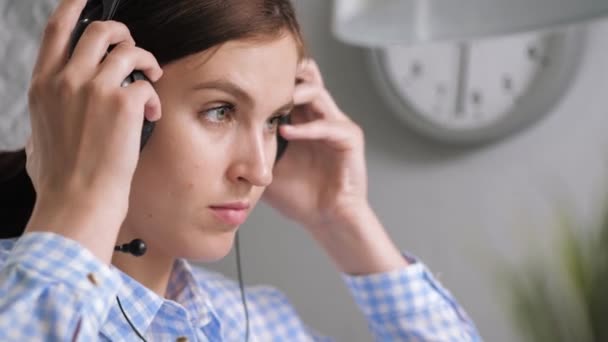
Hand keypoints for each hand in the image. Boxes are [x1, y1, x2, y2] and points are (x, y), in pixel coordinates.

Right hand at [24, 0, 162, 260]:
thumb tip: (51, 116)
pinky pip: (146, 83)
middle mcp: (67, 80)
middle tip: (134, 52)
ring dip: (145, 61)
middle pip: (100, 31)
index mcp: (43, 86)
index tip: (88, 2)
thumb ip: (46, 118)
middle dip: (122, 34)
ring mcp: (95, 89)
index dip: (75, 8)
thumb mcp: (38, 140)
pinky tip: (150, 115)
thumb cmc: (59, 181)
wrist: (77, 202)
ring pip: (129, 50)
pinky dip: (152, 95)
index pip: (57, 30)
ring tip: (151, 79)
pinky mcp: (124, 103)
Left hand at [264, 59, 407, 274]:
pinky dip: (307, 128)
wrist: (325, 219)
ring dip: (295, 92)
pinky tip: (288, 132)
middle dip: (285, 72)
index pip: (288, 84)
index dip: (268, 77)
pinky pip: (329, 126)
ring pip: (318, 92)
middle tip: (258, 75)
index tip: (243, 76)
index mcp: (301, 119)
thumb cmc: (299, 196)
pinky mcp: (349, 139)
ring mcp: (336, 125)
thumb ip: (249, 150)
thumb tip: (213, 142)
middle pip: (306, 76)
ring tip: (272, 99)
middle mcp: (319, 116)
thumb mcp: (264, 168)